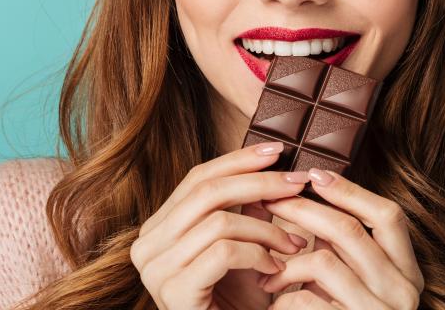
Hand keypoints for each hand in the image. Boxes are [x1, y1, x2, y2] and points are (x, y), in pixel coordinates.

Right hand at [129, 141, 311, 309]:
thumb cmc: (236, 305)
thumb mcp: (243, 249)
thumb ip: (247, 211)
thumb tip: (271, 166)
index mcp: (158, 229)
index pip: (198, 177)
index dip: (239, 160)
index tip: (278, 150)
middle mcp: (147, 245)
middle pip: (207, 191)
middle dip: (259, 182)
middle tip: (297, 183)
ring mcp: (155, 269)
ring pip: (219, 221)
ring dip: (267, 229)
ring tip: (294, 243)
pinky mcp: (173, 290)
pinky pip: (224, 251)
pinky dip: (258, 255)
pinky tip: (276, 269)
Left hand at [259, 169, 423, 308]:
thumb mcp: (362, 281)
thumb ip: (347, 247)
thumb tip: (306, 190)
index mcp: (408, 271)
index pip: (390, 217)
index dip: (352, 192)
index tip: (314, 173)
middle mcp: (402, 292)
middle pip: (348, 232)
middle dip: (302, 210)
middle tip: (268, 200)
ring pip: (323, 262)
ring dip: (285, 260)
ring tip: (265, 267)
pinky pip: (305, 301)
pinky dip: (282, 296)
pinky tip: (272, 302)